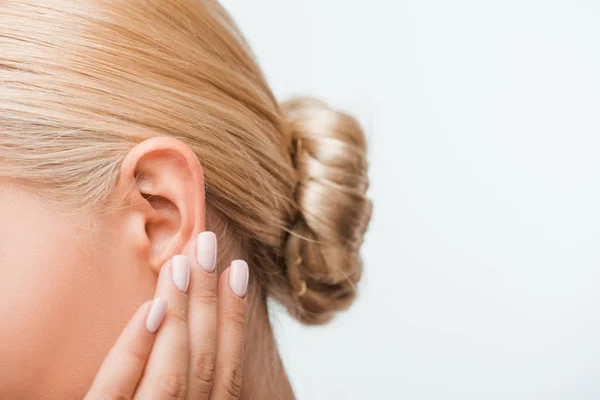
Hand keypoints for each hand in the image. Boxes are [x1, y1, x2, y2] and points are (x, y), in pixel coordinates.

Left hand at [84, 232, 248, 399]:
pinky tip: (150, 309)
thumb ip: (176, 377)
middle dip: (208, 298)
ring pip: (172, 372)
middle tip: (206, 242)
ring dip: (181, 312)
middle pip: (203, 361)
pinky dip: (137, 348)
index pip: (227, 369)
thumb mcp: (160, 398)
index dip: (234, 318)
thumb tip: (186, 319)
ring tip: (180, 262)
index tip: (237, 269)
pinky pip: (118, 389)